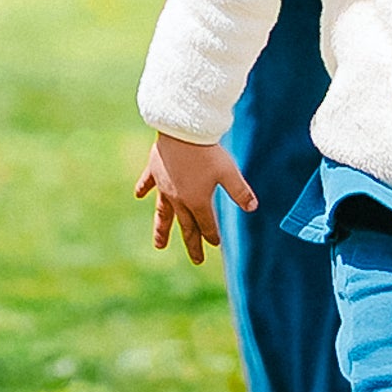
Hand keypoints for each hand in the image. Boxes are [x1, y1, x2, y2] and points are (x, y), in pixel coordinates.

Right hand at [136, 131, 256, 262]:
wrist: (182, 131)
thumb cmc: (207, 152)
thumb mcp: (229, 172)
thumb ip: (241, 192)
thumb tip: (252, 208)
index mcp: (197, 201)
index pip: (206, 224)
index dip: (212, 235)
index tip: (216, 244)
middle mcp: (179, 199)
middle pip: (186, 226)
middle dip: (192, 244)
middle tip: (196, 260)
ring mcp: (164, 186)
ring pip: (163, 213)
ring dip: (161, 230)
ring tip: (159, 246)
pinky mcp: (155, 171)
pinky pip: (147, 184)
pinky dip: (143, 189)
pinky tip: (138, 196)